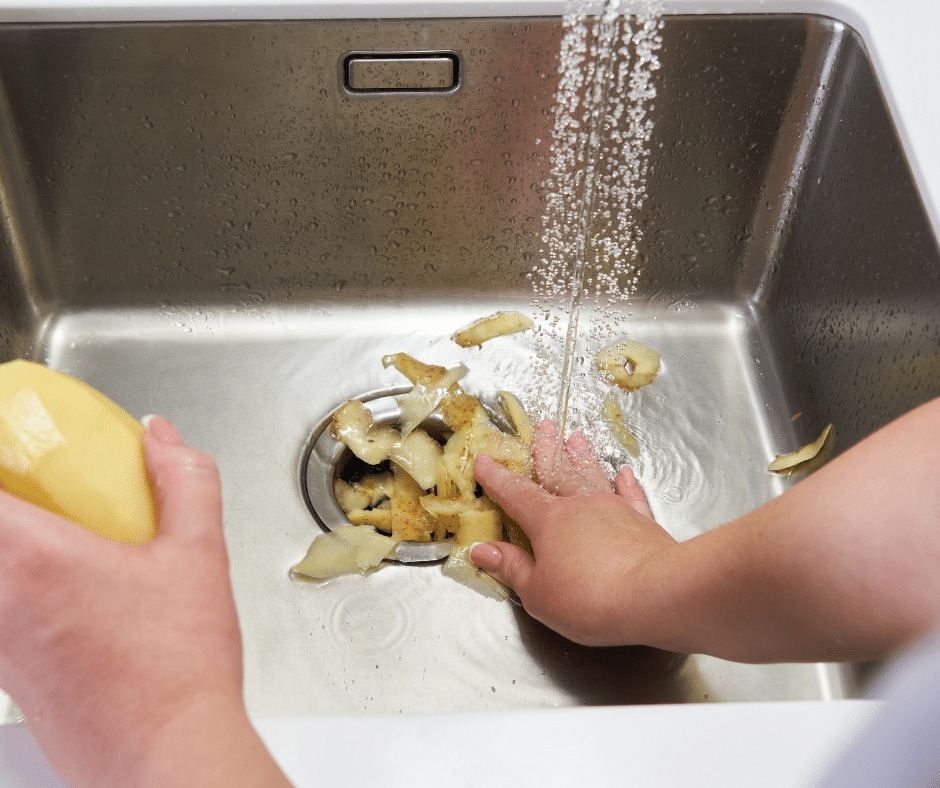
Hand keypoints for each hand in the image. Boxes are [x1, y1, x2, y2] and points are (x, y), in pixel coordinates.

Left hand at [0, 417, 287, 785]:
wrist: (166, 755)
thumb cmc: (177, 669)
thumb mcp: (200, 554)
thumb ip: (184, 481)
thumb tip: (160, 439)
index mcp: (33, 558)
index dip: (1, 461)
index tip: (16, 451)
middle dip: (11, 506)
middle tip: (42, 494)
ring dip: (13, 547)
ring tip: (63, 540)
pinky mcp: (6, 675)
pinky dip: (18, 585)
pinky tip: (72, 594)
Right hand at [470, 420, 676, 646]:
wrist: (656, 595)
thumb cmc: (590, 598)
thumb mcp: (538, 593)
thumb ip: (511, 568)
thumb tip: (482, 550)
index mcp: (548, 520)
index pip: (516, 494)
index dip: (497, 478)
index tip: (484, 461)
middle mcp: (580, 506)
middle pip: (558, 471)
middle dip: (547, 451)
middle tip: (544, 427)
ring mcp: (615, 510)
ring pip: (593, 476)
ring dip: (583, 457)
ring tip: (577, 438)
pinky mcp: (643, 522)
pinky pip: (632, 496)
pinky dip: (628, 484)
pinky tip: (625, 474)